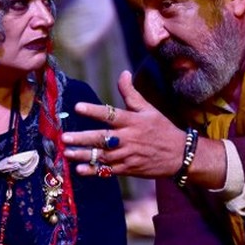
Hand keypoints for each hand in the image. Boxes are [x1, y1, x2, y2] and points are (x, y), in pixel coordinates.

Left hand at [62, 71, 186, 177]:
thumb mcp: (149, 109)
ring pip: (101, 156)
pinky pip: (108, 170)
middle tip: (64, 137)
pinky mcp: (128, 169)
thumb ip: (131, 93)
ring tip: (67, 152)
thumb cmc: (162, 129)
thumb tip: (123, 73)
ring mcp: (127, 156)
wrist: (179, 155)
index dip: (93, 111)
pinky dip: (94, 171)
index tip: (77, 107)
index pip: (110, 114)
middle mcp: (128, 138)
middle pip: (101, 137)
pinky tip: (79, 170)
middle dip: (82, 138)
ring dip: (83, 155)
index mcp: (132, 121)